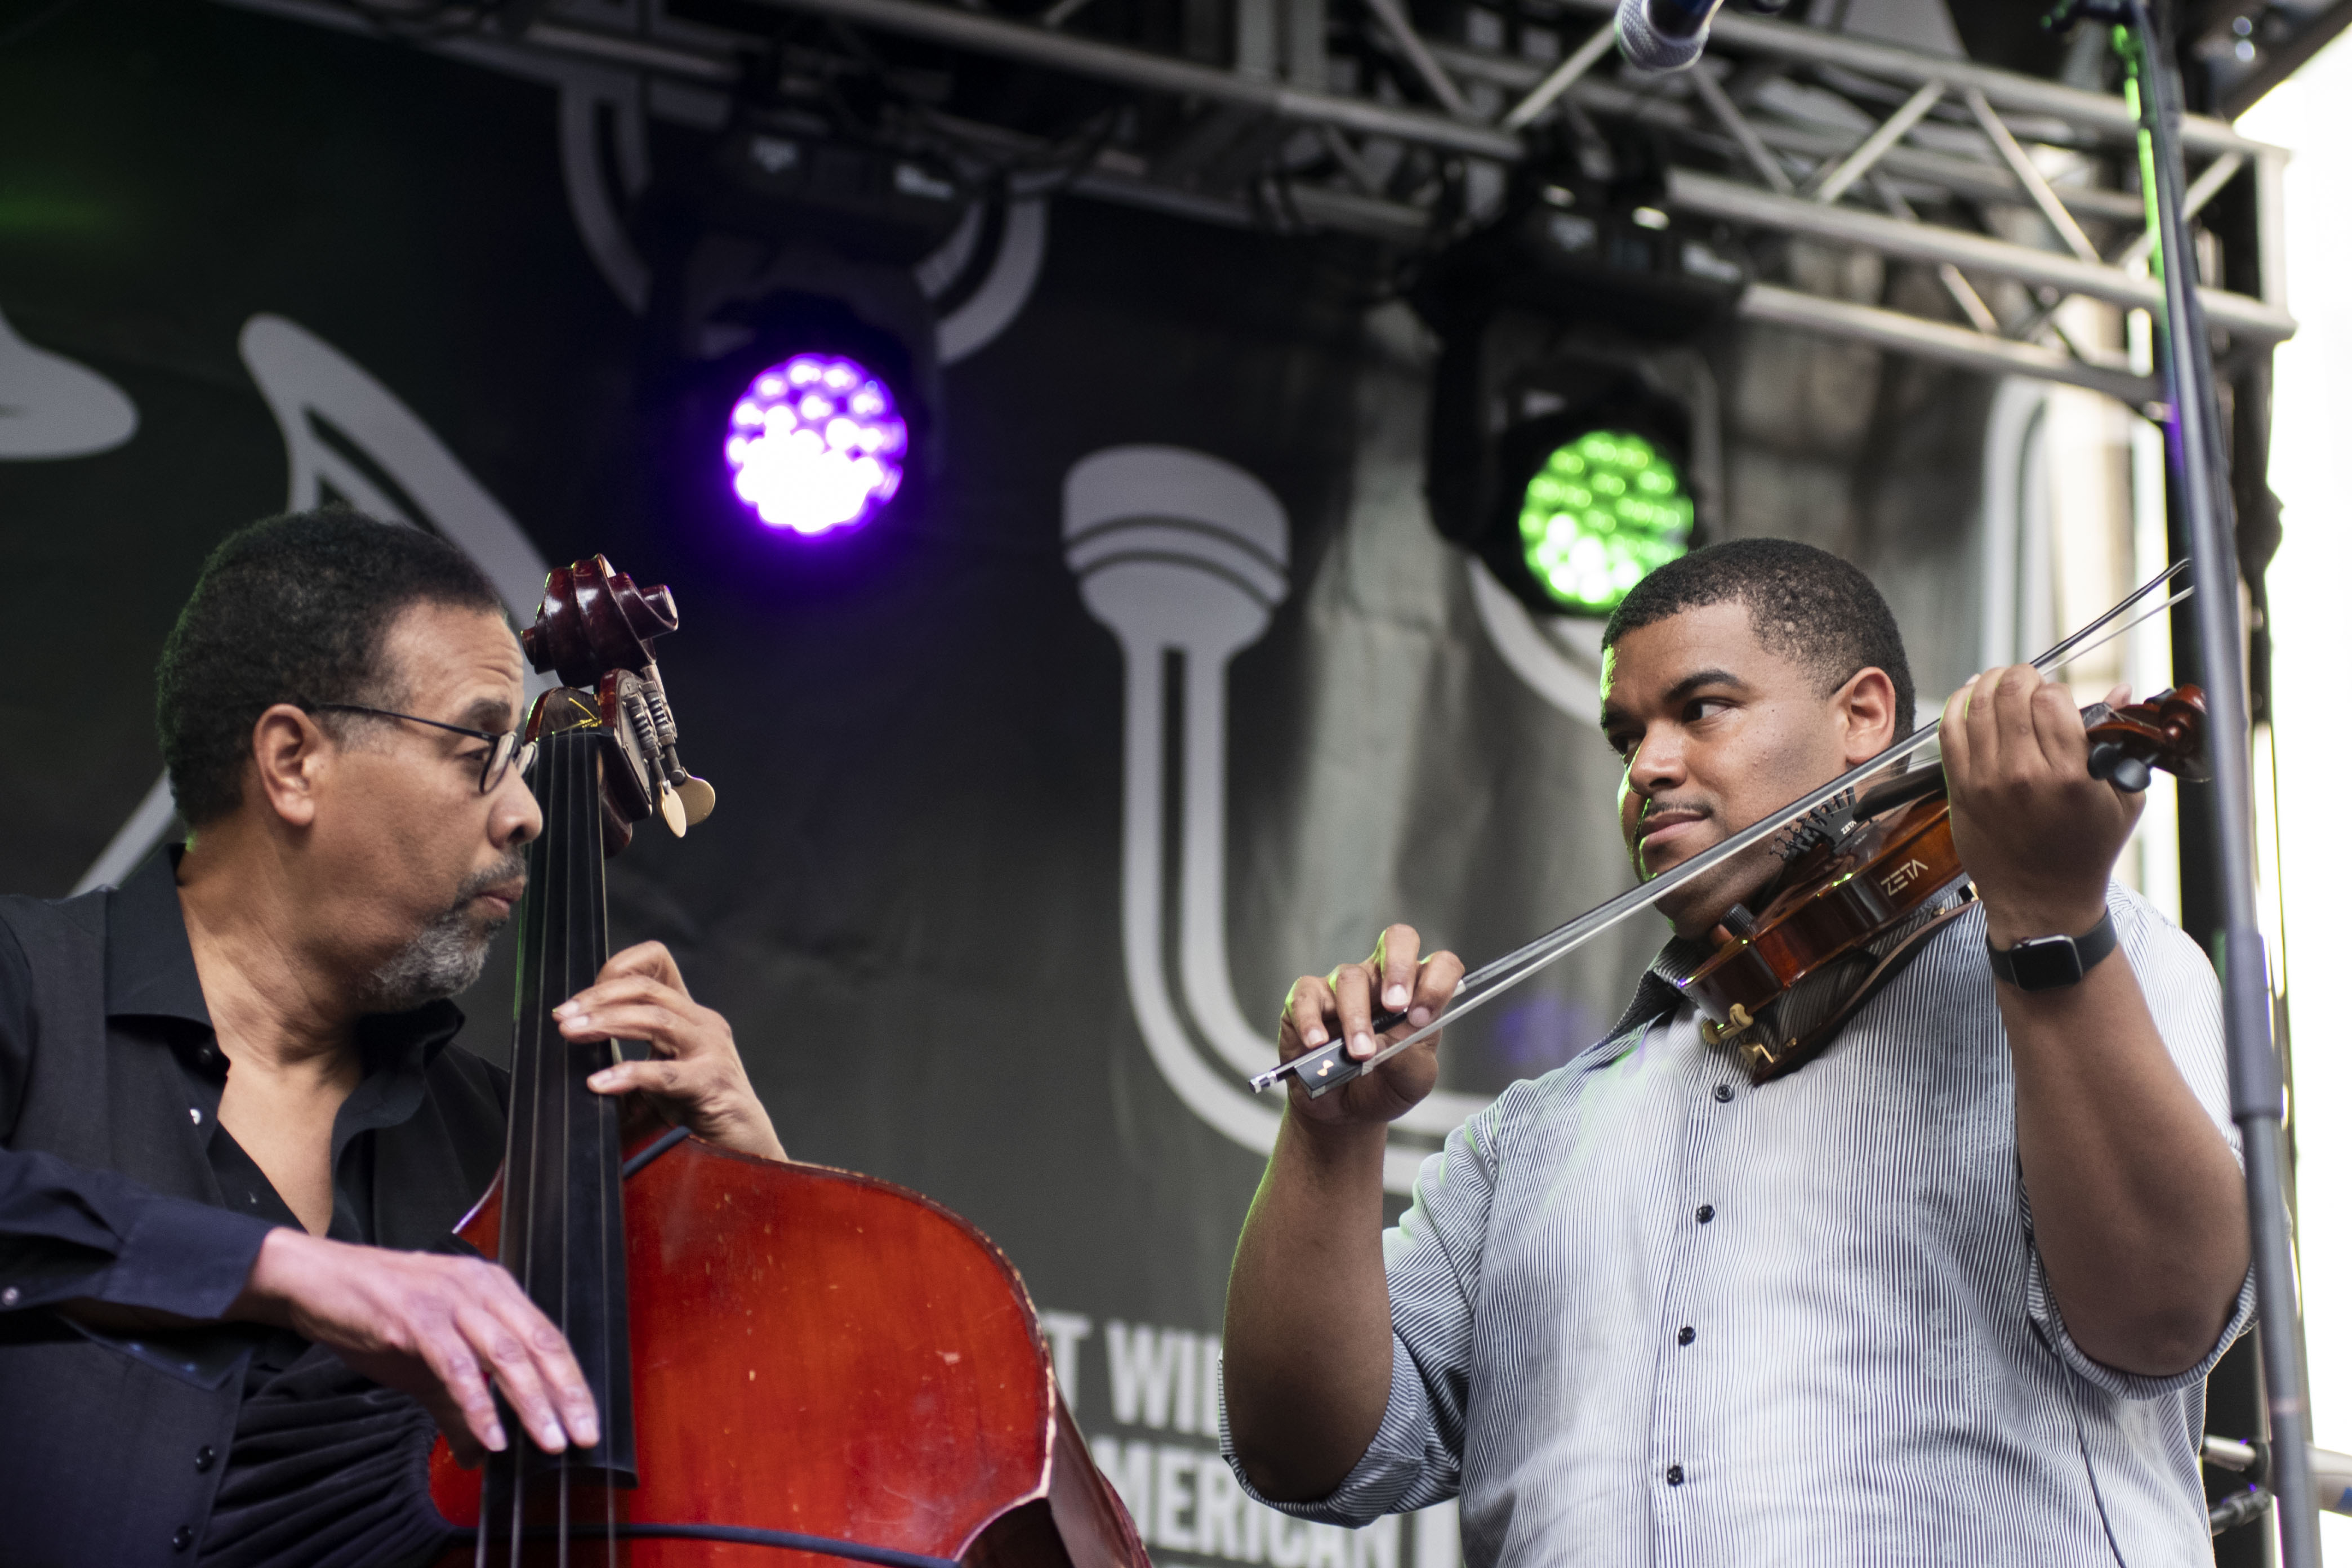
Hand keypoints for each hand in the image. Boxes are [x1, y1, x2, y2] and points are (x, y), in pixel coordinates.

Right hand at [228, 1228, 598, 1465]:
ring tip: (548, 1440)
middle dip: (566, 1394)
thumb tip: (481, 1454)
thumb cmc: (378, 1313)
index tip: (589, 1421)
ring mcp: (450, 1300)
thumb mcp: (429, 1364)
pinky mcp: (416, 1318)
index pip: (548, 1337)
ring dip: (531, 1402)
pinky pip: (457, 1364)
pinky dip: (477, 1402)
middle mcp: (481, 1289)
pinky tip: (491, 1433)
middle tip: (583, 1434)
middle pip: (538, 1344)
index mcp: (495, 1291)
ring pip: (505, 1354)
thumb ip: (460, 1406)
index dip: (572, 1381)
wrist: (319, 1282)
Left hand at [556, 942, 785, 1161]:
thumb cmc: (696, 1111)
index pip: (656, 963)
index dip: (616, 969)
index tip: (580, 999)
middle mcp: (701, 1024)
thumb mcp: (656, 1074)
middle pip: (646, 988)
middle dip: (598, 998)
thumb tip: (571, 1058)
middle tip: (563, 1016)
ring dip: (607, 1022)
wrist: (743, 1149)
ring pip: (656, 1018)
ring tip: (573, 1034)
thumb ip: (624, 1058)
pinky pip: (666, 1073)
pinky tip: (600, 1084)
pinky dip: (629, 1074)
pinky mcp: (712, 1082)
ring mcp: (711, 1050)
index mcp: (687, 1015)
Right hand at [1276, 925, 1463, 1128]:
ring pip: (1350, 978)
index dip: (1436, 983)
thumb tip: (1392, 1038)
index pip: (1439, 965)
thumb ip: (1410, 1057)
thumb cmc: (1384, 1087)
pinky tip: (1318, 1044)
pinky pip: (1306, 996)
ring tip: (1359, 1054)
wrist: (1345, 1113)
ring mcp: (1343, 987)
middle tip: (1396, 1006)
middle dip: (1399, 968)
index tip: (1424, 1017)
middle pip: (1397, 940)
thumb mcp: (1412, 1080)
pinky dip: (1311, 1021)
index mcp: (1417, 994)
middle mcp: (1381, 981)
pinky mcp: (1307, 1001)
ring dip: (1356, 1019)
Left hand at [1941, 666, 2141, 950]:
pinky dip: (1956, 705)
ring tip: (1998, 682)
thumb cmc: (2085, 852)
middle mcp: (2025, 774)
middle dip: (2020, 676)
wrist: (2041, 899)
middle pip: (2011, 693)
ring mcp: (1987, 781)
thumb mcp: (2123, 798)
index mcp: (2072, 775)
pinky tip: (1968, 697)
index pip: (2053, 699)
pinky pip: (1948, 732)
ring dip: (1987, 683)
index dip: (2054, 689)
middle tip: (2025, 680)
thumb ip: (2121, 741)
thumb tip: (2120, 689)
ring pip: (1976, 705)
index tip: (2057, 698)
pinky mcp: (1960, 790)